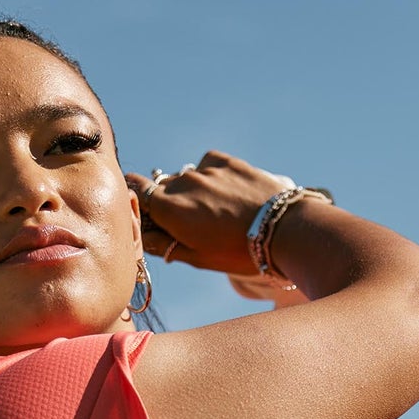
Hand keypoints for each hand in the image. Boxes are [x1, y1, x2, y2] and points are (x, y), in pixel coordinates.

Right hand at [125, 151, 295, 277]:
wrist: (283, 229)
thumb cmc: (237, 252)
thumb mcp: (197, 258)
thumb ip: (164, 245)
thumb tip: (142, 237)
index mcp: (169, 208)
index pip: (135, 188)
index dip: (139, 200)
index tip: (149, 213)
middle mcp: (182, 183)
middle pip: (162, 187)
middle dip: (169, 202)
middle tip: (191, 223)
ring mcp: (204, 169)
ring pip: (186, 178)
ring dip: (192, 191)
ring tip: (217, 212)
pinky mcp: (225, 161)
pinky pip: (207, 166)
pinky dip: (211, 177)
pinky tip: (228, 194)